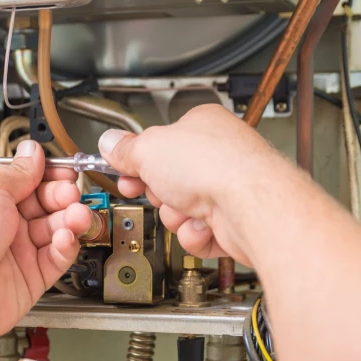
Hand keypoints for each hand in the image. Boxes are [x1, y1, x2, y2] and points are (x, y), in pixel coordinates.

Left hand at [0, 140, 91, 350]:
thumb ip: (19, 172)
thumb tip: (33, 152)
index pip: (28, 180)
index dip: (49, 174)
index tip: (66, 171)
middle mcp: (2, 224)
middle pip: (46, 204)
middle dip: (63, 195)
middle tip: (70, 194)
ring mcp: (17, 252)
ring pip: (56, 230)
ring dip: (71, 219)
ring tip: (76, 215)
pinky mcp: (30, 278)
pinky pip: (57, 258)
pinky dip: (66, 246)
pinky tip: (65, 237)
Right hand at [98, 104, 269, 263]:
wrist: (251, 206)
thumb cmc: (215, 166)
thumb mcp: (149, 149)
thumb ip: (126, 149)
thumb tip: (110, 143)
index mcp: (201, 126)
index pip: (160, 142)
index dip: (137, 159)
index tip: (123, 168)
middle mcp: (217, 156)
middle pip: (167, 180)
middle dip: (158, 192)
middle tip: (158, 190)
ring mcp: (227, 190)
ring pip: (179, 211)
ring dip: (176, 215)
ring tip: (187, 208)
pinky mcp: (233, 223)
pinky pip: (197, 234)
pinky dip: (195, 234)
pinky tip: (204, 225)